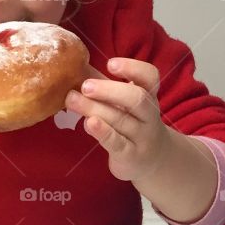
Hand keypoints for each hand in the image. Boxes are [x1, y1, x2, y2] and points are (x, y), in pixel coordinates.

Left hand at [65, 57, 170, 183]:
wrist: (152, 159)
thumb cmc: (131, 123)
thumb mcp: (124, 103)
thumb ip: (104, 86)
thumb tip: (73, 65)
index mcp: (148, 95)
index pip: (150, 77)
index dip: (133, 69)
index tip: (110, 64)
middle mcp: (149, 115)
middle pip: (137, 98)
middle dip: (109, 90)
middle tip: (85, 86)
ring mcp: (141, 136)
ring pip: (121, 120)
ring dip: (95, 108)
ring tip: (72, 99)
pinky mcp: (130, 155)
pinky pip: (118, 143)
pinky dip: (103, 132)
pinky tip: (89, 123)